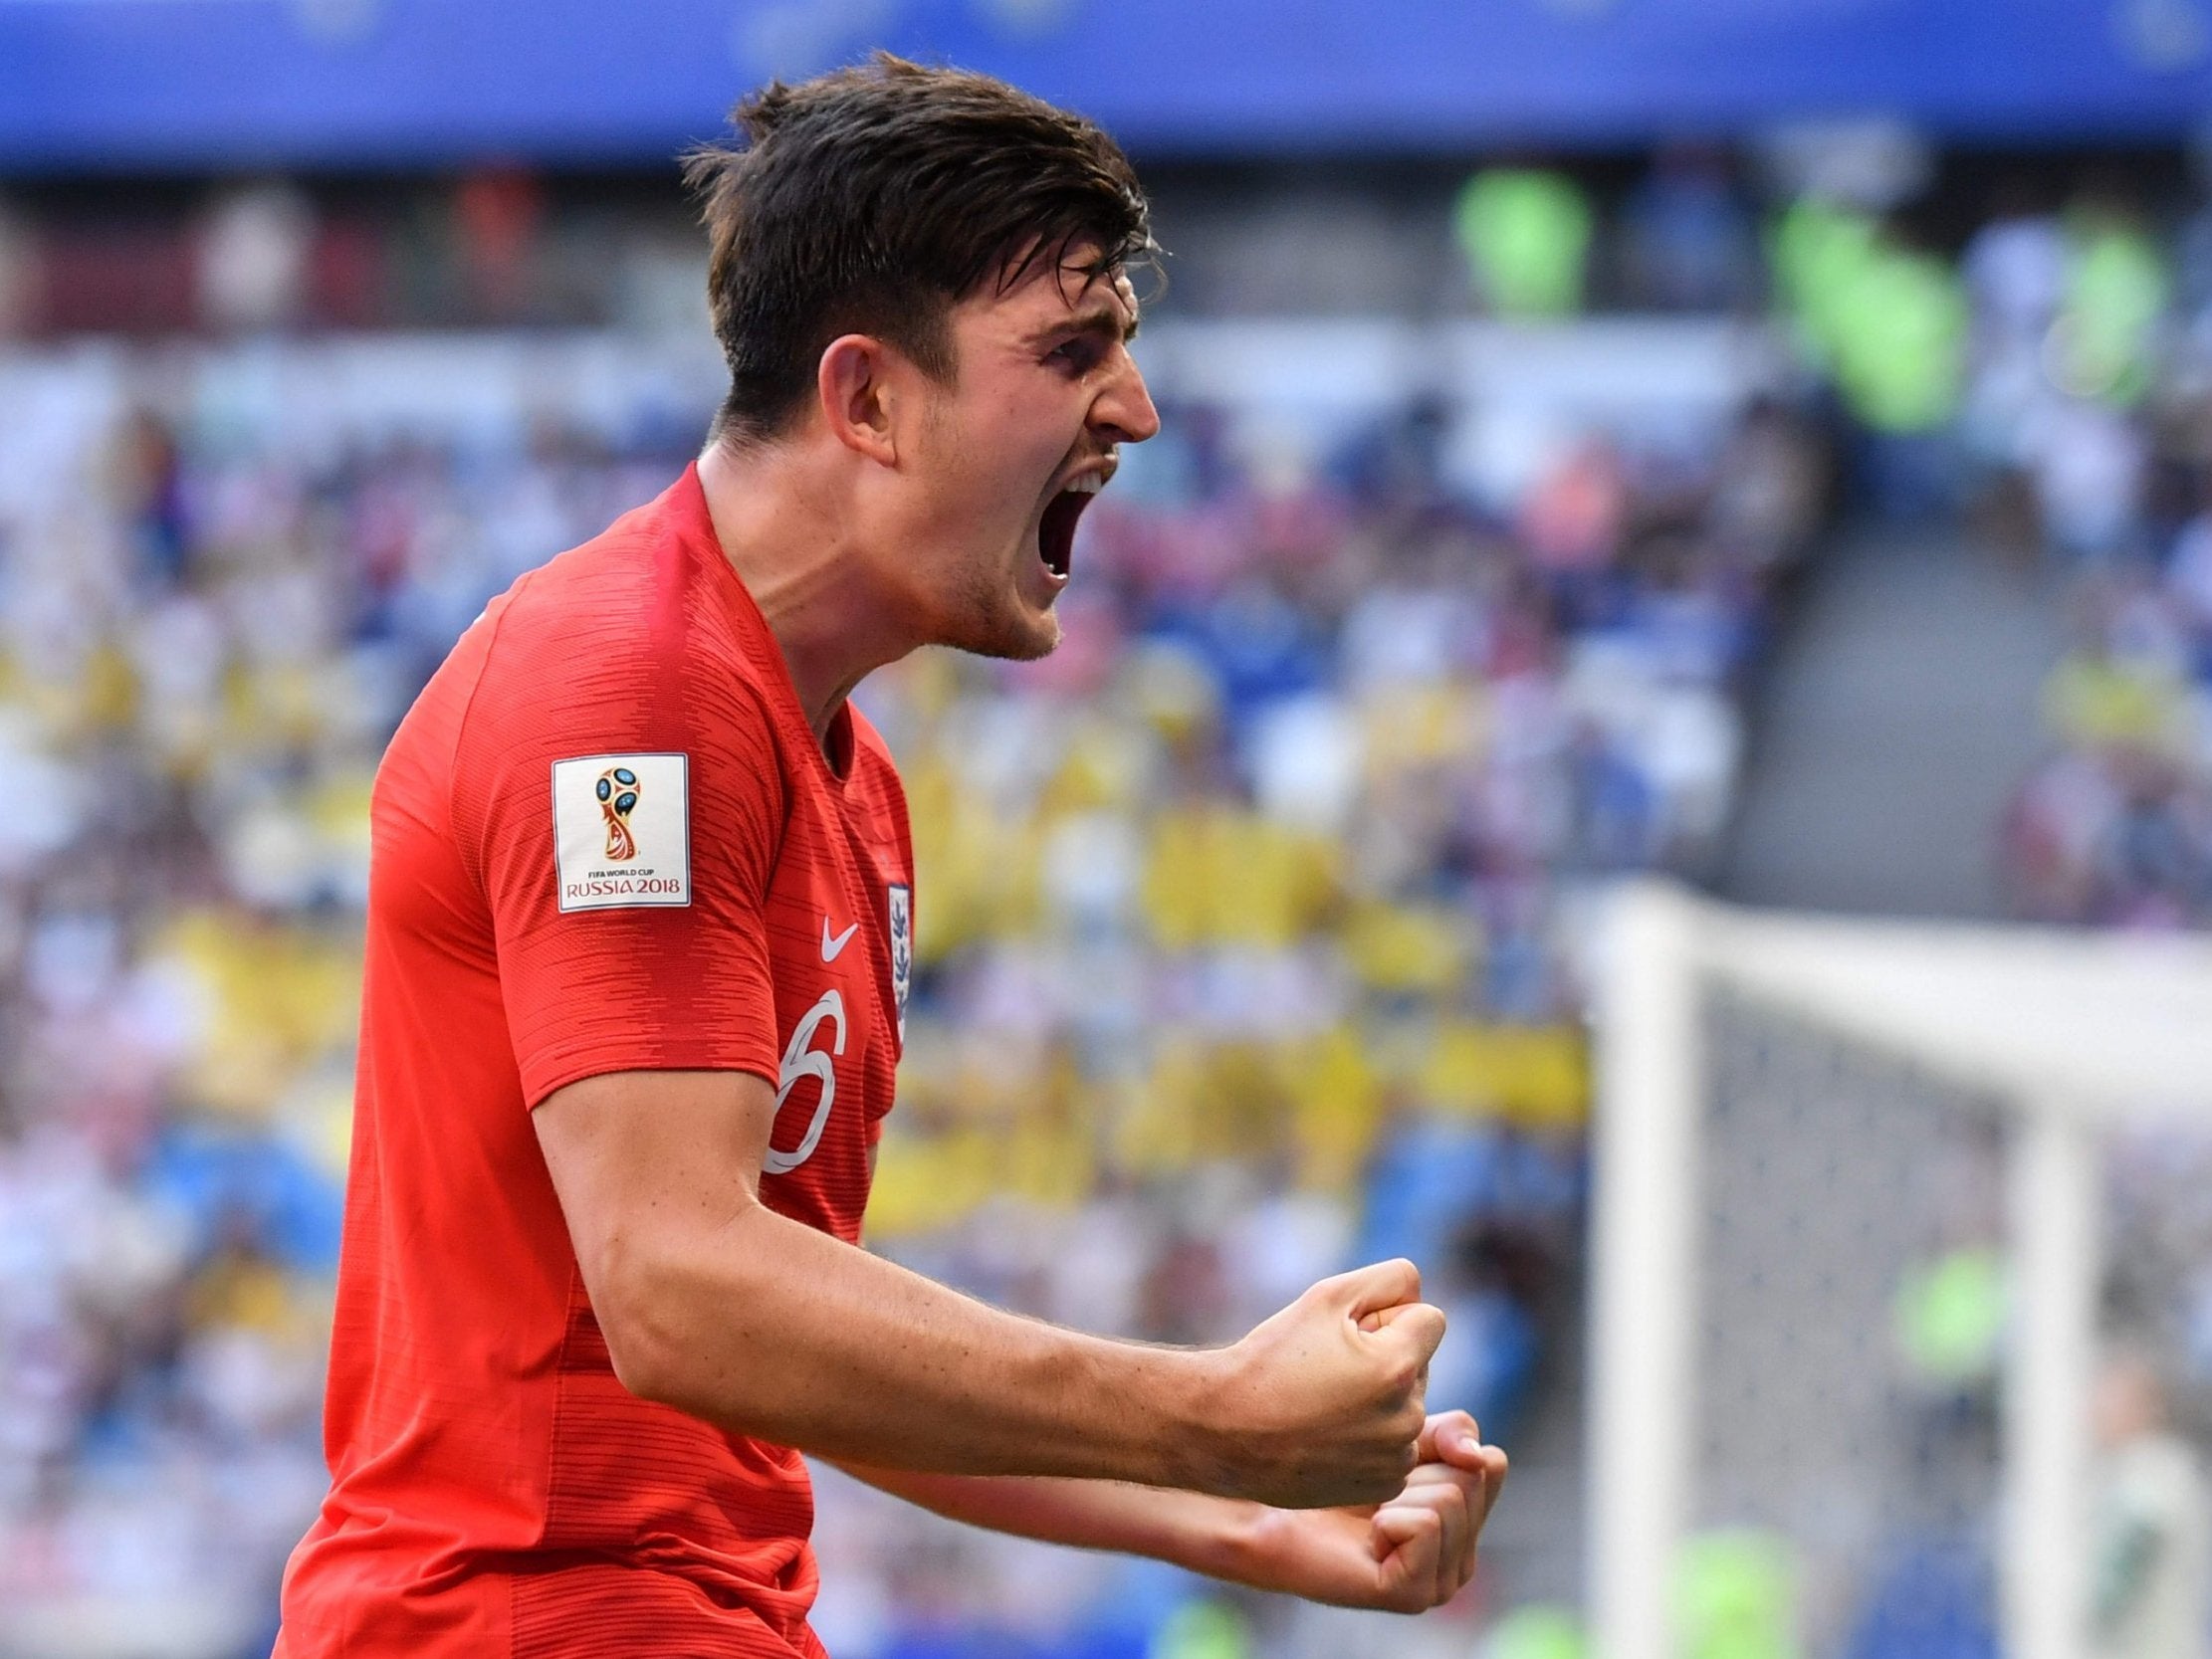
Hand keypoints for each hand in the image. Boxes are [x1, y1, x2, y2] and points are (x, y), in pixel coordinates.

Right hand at [1193, 1259, 1445, 1509]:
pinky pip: (1395, 1445)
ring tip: (1322, 1404)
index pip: (1430, 1319)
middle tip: (1327, 1369)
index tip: (1347, 1333)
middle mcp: (1408, 1417)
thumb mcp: (1326, 1297)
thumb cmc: (1272, 1360)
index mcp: (1398, 1366)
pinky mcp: (1384, 1485)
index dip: (1388, 1317)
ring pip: (1407, 1406)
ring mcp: (1397, 1458)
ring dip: (1380, 1399)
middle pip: (1419, 1365)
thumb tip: (1419, 1296)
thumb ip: (1389, 1280)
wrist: (1224, 1432)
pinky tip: (1327, 1434)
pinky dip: (1371, 1437)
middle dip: (1387, 1358)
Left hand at [1227, 1411, 1508, 1612]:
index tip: (1396, 1463)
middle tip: (1375, 1495)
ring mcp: (1441, 1585)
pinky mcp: (1413, 1595)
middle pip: (1470, 1480)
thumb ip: (1454, 1433)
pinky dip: (1388, 1517)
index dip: (1439, 1447)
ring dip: (1397, 1493)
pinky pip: (1424, 1526)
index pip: (1492, 1464)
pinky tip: (1367, 1535)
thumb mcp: (1405, 1438)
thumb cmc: (1334, 1475)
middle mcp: (1463, 1561)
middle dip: (1414, 1471)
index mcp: (1469, 1525)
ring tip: (1369, 1516)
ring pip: (1450, 1501)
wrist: (1272, 1509)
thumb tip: (1479, 1454)